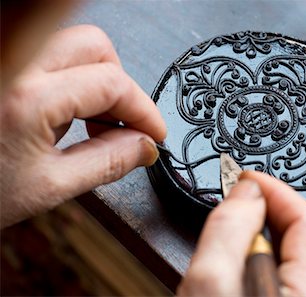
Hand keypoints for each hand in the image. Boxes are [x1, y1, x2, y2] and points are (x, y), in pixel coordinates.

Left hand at [0, 25, 165, 227]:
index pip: (111, 84)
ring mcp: (6, 62)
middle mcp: (14, 67)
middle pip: (95, 46)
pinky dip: (74, 80)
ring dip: (98, 81)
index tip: (154, 132)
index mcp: (27, 99)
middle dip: (120, 86)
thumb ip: (107, 163)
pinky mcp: (4, 69)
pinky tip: (68, 115)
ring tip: (93, 125)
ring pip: (74, 46)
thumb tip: (144, 147)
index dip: (144, 109)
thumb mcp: (50, 187)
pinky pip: (51, 57)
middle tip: (124, 124)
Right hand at [178, 171, 305, 295]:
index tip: (246, 177)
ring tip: (247, 221)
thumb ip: (229, 230)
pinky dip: (280, 251)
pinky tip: (253, 253)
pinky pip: (304, 271)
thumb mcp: (209, 283)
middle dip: (280, 205)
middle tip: (248, 196)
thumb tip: (248, 190)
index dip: (275, 189)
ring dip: (279, 227)